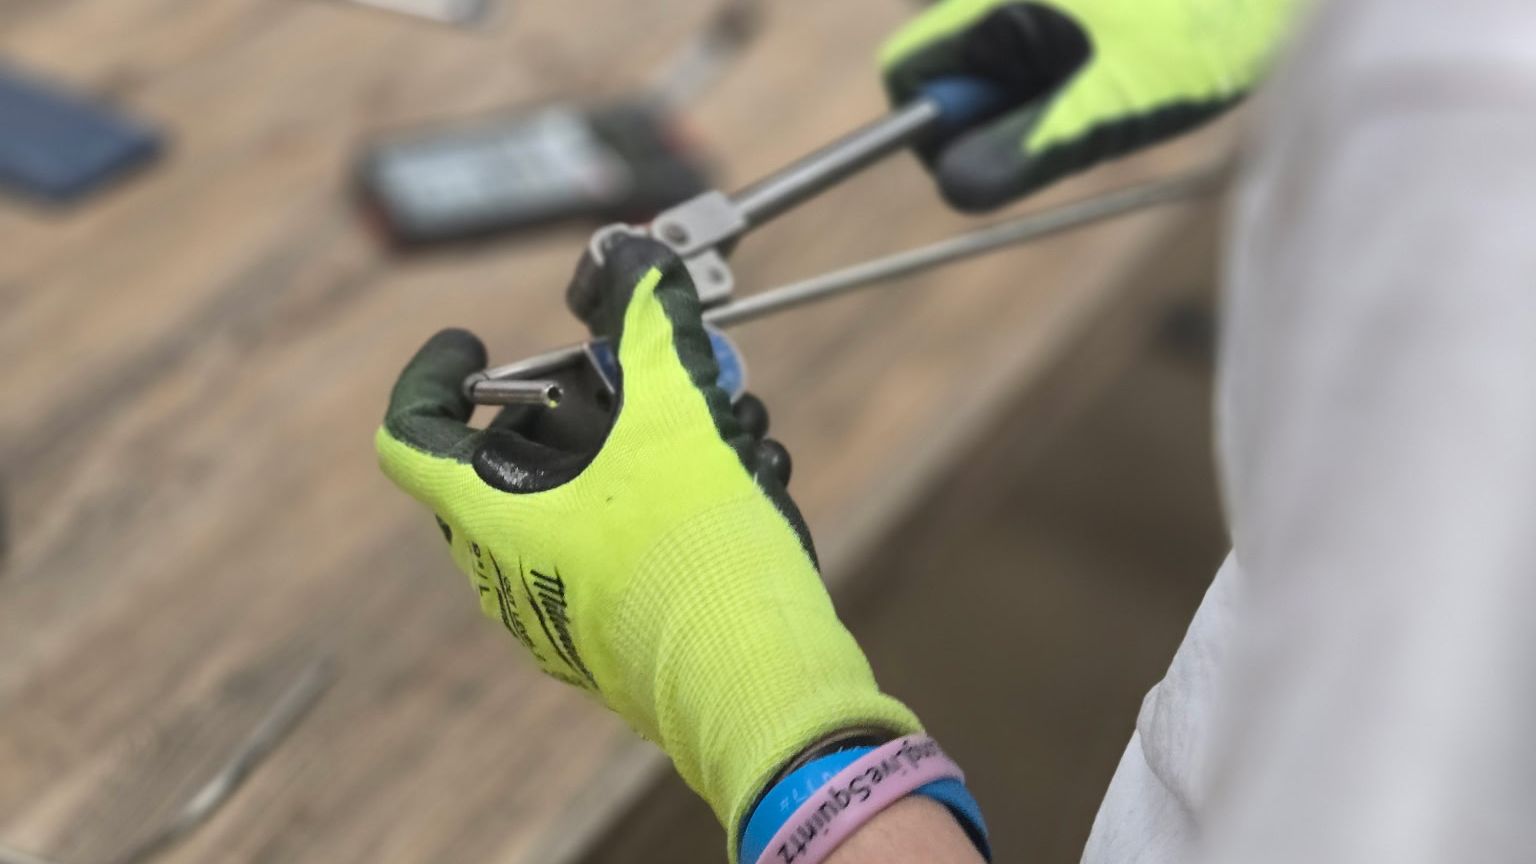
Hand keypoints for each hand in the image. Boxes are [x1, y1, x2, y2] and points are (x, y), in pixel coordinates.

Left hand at [374, 236, 919, 858]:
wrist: (754, 680)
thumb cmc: (698, 549)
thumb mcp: (677, 408)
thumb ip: (650, 319)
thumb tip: (630, 256)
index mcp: (492, 514)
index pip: (411, 433)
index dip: (430, 374)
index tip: (471, 343)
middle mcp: (504, 573)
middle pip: (508, 461)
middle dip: (578, 406)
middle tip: (639, 384)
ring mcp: (553, 617)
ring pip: (572, 506)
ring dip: (637, 453)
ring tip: (725, 433)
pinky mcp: (606, 647)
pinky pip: (609, 556)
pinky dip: (656, 509)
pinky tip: (738, 492)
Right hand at [882, 0, 1295, 209]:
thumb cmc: (1211, 15)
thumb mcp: (1119, 99)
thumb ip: (1031, 145)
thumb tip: (954, 188)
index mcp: (995, 0)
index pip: (906, 75)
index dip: (934, 129)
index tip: (993, 159)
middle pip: (957, 74)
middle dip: (1002, 115)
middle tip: (1082, 124)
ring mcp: (1044, 1)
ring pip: (1007, 69)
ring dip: (1046, 101)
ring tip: (1128, 89)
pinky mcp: (1083, 11)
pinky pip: (1049, 52)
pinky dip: (1079, 79)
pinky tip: (1141, 70)